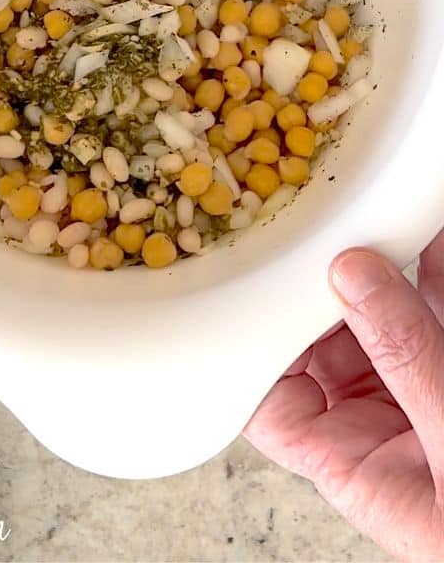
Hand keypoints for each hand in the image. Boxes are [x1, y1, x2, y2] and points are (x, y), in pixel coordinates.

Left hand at [246, 231, 443, 560]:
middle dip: (326, 282)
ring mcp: (434, 399)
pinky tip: (428, 224)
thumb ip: (408, 361)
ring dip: (387, 259)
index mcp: (359, 472)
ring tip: (371, 205)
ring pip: (397, 316)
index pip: (273, 400)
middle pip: (331, 342)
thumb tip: (352, 278)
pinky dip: (437, 266)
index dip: (255, 339)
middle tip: (316, 222)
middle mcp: (390, 432)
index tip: (252, 276)